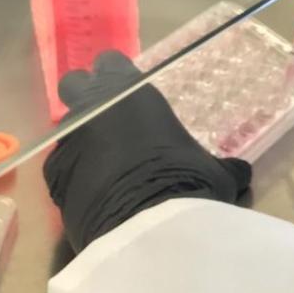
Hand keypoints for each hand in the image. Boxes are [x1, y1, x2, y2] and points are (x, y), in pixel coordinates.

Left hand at [45, 50, 251, 252]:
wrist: (146, 230)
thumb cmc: (186, 181)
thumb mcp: (214, 170)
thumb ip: (221, 163)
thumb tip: (240, 172)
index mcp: (132, 91)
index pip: (111, 62)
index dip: (117, 74)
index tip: (128, 89)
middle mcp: (93, 108)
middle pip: (74, 84)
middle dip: (86, 95)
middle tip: (108, 116)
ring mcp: (68, 143)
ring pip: (66, 128)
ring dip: (81, 138)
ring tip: (105, 161)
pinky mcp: (53, 179)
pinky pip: (60, 167)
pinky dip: (73, 174)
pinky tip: (93, 190)